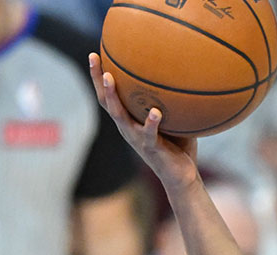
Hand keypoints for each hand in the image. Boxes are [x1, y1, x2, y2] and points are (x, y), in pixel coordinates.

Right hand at [87, 53, 198, 190]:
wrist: (181, 177)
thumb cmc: (178, 148)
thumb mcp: (175, 120)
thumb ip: (173, 102)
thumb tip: (184, 76)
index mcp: (130, 121)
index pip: (110, 96)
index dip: (99, 77)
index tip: (95, 54)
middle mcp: (128, 128)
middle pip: (105, 101)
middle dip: (97, 78)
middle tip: (93, 57)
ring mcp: (137, 138)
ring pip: (119, 115)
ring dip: (112, 96)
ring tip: (110, 78)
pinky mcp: (151, 148)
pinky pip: (150, 134)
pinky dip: (152, 123)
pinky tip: (155, 112)